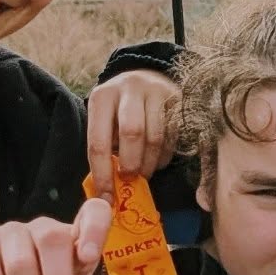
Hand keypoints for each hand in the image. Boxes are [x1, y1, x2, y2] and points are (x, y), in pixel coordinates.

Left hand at [86, 69, 177, 195]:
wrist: (145, 77)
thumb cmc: (119, 109)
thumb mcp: (104, 121)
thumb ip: (104, 148)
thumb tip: (107, 189)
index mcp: (102, 97)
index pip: (98, 141)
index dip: (102, 174)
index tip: (106, 197)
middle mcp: (128, 89)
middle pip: (132, 133)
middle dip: (131, 163)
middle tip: (130, 179)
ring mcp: (156, 91)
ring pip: (156, 136)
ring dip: (150, 163)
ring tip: (144, 172)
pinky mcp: (176, 99)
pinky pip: (173, 136)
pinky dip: (164, 156)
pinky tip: (156, 160)